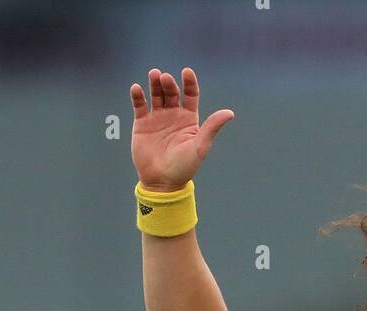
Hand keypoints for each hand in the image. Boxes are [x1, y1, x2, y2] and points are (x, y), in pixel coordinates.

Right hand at [131, 67, 233, 191]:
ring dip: (155, 83)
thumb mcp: (200, 146)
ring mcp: (157, 118)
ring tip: (154, 75)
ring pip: (156, 94)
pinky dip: (138, 95)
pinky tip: (137, 89)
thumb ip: (212, 127)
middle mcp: (173, 115)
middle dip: (169, 83)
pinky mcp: (142, 123)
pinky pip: (140, 105)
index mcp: (189, 119)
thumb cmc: (184, 167)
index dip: (189, 82)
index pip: (190, 94)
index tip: (186, 72)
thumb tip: (230, 112)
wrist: (162, 182)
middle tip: (165, 78)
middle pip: (172, 92)